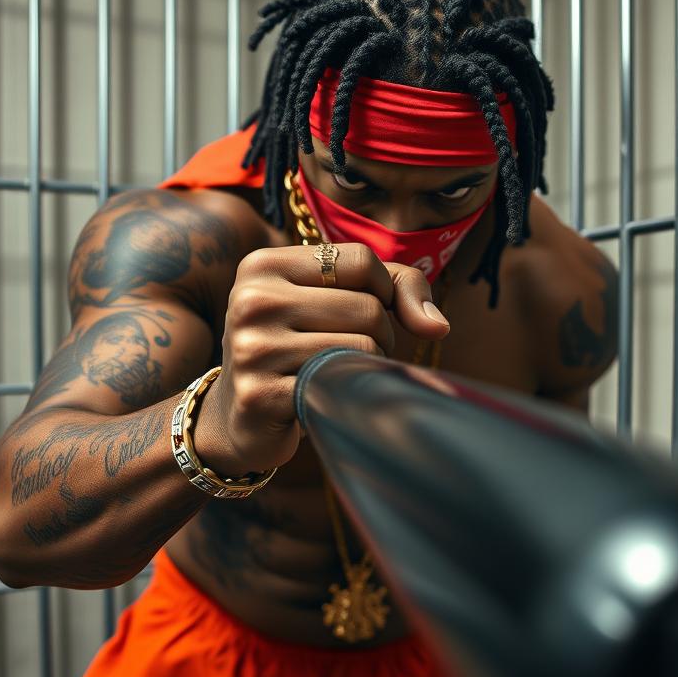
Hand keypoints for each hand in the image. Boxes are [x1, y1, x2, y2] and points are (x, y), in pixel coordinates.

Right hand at [192, 243, 450, 475]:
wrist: (238, 417)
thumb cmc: (297, 349)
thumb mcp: (333, 300)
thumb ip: (396, 288)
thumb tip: (438, 326)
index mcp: (263, 265)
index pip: (361, 260)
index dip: (383, 291)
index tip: (366, 314)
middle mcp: (252, 299)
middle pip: (367, 307)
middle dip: (378, 335)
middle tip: (347, 354)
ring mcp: (253, 347)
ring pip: (362, 346)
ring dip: (366, 367)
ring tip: (334, 375)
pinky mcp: (261, 394)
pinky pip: (342, 384)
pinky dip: (347, 394)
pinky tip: (321, 399)